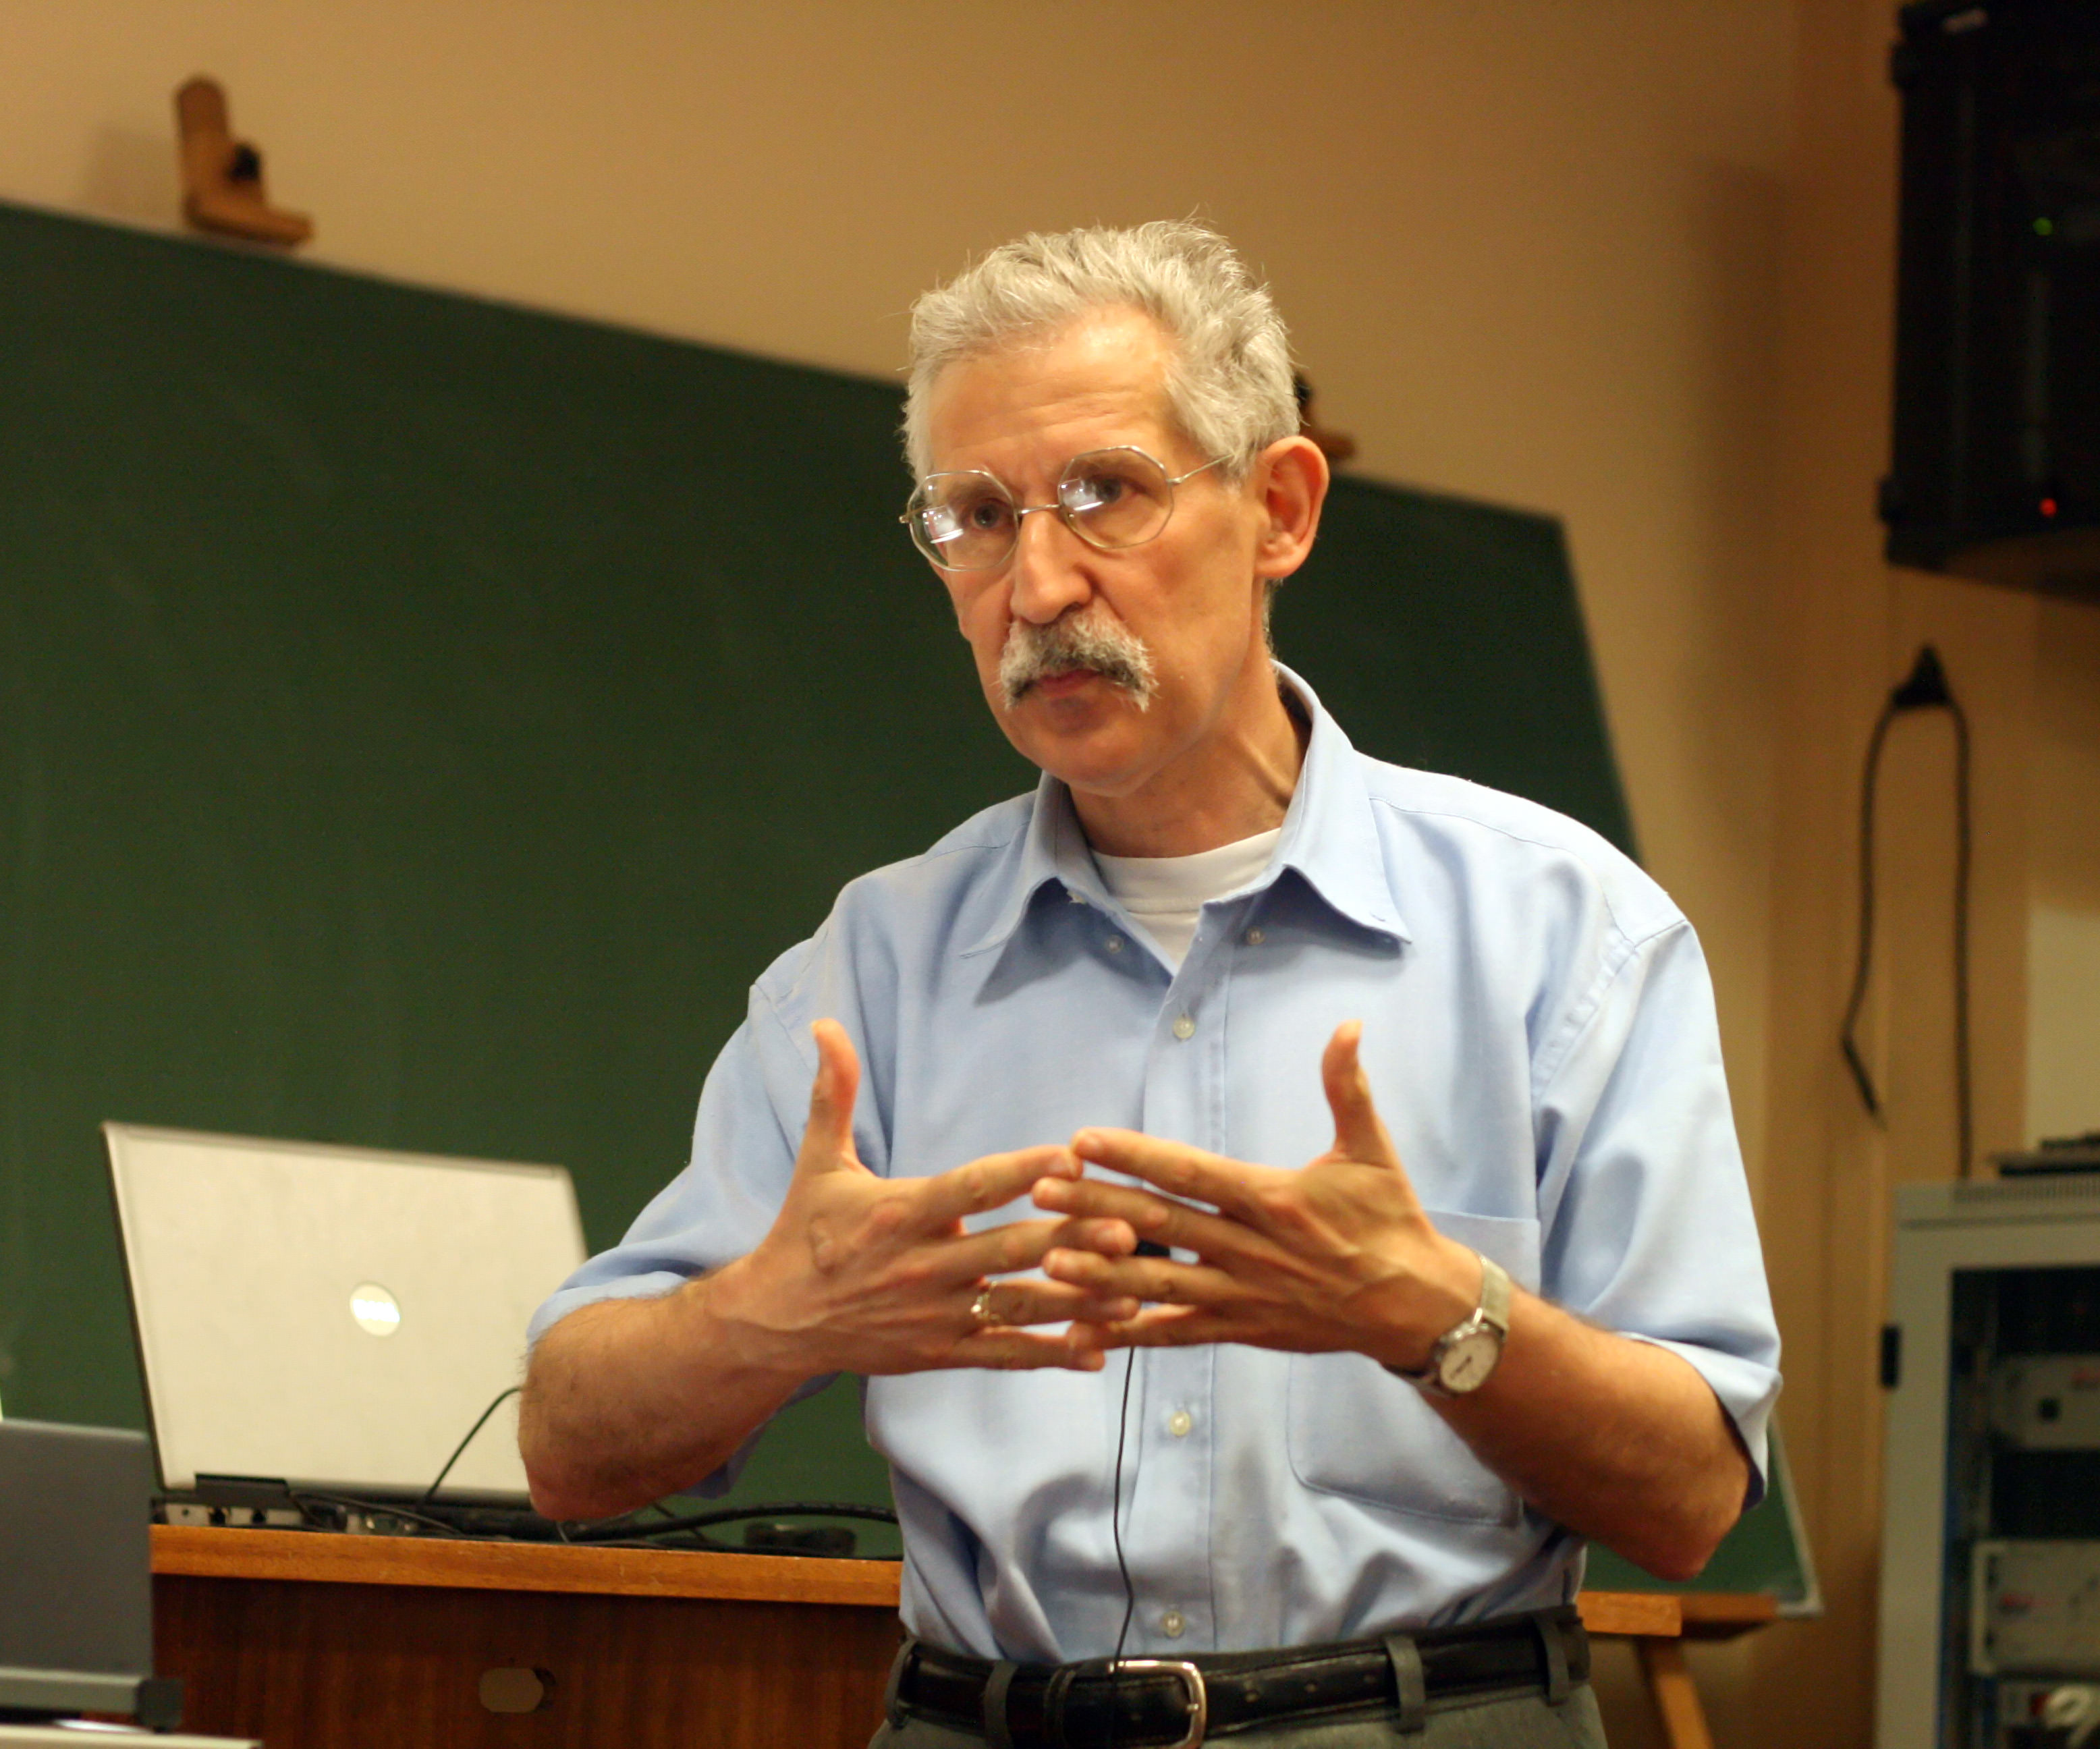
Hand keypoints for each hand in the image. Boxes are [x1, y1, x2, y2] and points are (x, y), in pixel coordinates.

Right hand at [706, 1019, 1140, 1376]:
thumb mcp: (818, 1162)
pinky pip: (1002, 1356)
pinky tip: (1098, 1353)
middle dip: (1069, 1238)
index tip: (1068, 1159)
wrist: (774, 1320)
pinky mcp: (939, 1354)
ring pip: (1015, 1307)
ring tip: (1133, 1291)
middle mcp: (921, 1265)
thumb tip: (825, 1025)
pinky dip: (1050, 1357)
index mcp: (899, 1212)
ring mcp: (934, 1314)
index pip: (969, 1189)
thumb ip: (833, 1093)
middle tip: (1126, 1226)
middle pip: (1006, 1249)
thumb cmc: (805, 1232)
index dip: (1018, 1172)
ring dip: (1076, 1301)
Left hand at [1031, 1021, 1479, 1365]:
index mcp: (1272, 1199)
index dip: (1133, 1154)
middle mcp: (1250, 1249)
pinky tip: (1083, 1330)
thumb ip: (1348, 1087)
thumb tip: (1347, 1026)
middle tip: (1041, 1189)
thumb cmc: (1390, 1221)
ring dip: (1099, 1272)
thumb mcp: (1373, 1150)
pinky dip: (1130, 1333)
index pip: (1189, 1171)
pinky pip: (1176, 1333)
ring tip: (1047, 1260)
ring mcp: (1241, 1295)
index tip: (1084, 1138)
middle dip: (1095, 1206)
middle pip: (1159, 1224)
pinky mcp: (1240, 1329)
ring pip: (1158, 1284)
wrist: (1416, 1306)